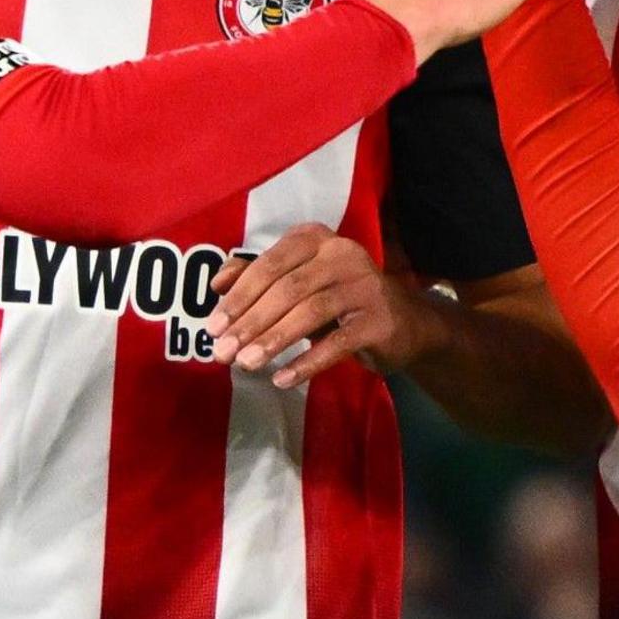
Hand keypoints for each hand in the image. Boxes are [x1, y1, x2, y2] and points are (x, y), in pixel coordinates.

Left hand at [201, 227, 444, 388]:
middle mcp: (342, 253)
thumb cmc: (340, 300)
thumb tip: (217, 284)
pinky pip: (337, 343)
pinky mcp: (379, 320)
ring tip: (246, 365)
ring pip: (309, 312)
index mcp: (315, 239)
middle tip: (222, 353)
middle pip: (287, 289)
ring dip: (273, 341)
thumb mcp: (299, 283)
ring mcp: (364, 285)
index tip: (212, 327)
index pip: (269, 265)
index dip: (238, 297)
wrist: (405, 323)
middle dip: (249, 323)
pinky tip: (283, 379)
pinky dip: (307, 362)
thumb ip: (258, 277)